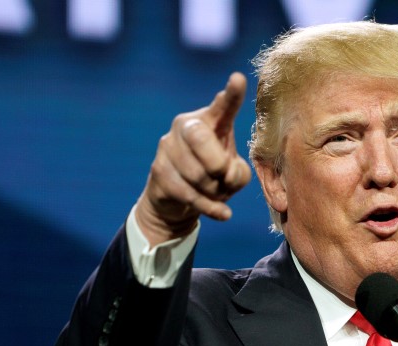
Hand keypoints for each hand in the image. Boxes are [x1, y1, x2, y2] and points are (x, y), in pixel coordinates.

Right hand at [135, 72, 251, 245]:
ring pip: (197, 174)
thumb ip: (238, 172)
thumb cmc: (213, 176)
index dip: (231, 95)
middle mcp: (185, 126)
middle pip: (200, 138)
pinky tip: (222, 214)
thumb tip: (226, 174)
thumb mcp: (233, 173)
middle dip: (217, 164)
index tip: (238, 79)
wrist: (177, 200)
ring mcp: (167, 147)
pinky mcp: (158, 171)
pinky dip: (210, 207)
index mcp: (209, 121)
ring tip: (216, 192)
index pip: (222, 106)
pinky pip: (189, 194)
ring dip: (215, 191)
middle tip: (224, 177)